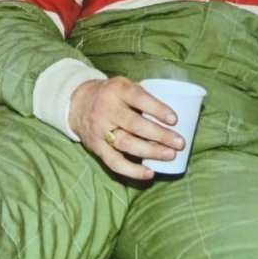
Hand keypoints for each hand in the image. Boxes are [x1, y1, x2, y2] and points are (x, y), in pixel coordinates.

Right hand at [69, 76, 183, 179]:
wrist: (77, 103)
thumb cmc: (112, 94)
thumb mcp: (125, 85)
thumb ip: (145, 95)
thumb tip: (180, 108)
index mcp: (118, 90)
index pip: (139, 98)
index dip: (157, 109)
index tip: (174, 119)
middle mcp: (107, 109)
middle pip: (135, 124)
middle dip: (160, 135)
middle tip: (180, 143)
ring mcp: (100, 129)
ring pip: (126, 143)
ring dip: (150, 151)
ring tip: (170, 155)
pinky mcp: (96, 147)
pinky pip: (114, 162)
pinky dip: (132, 170)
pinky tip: (149, 173)